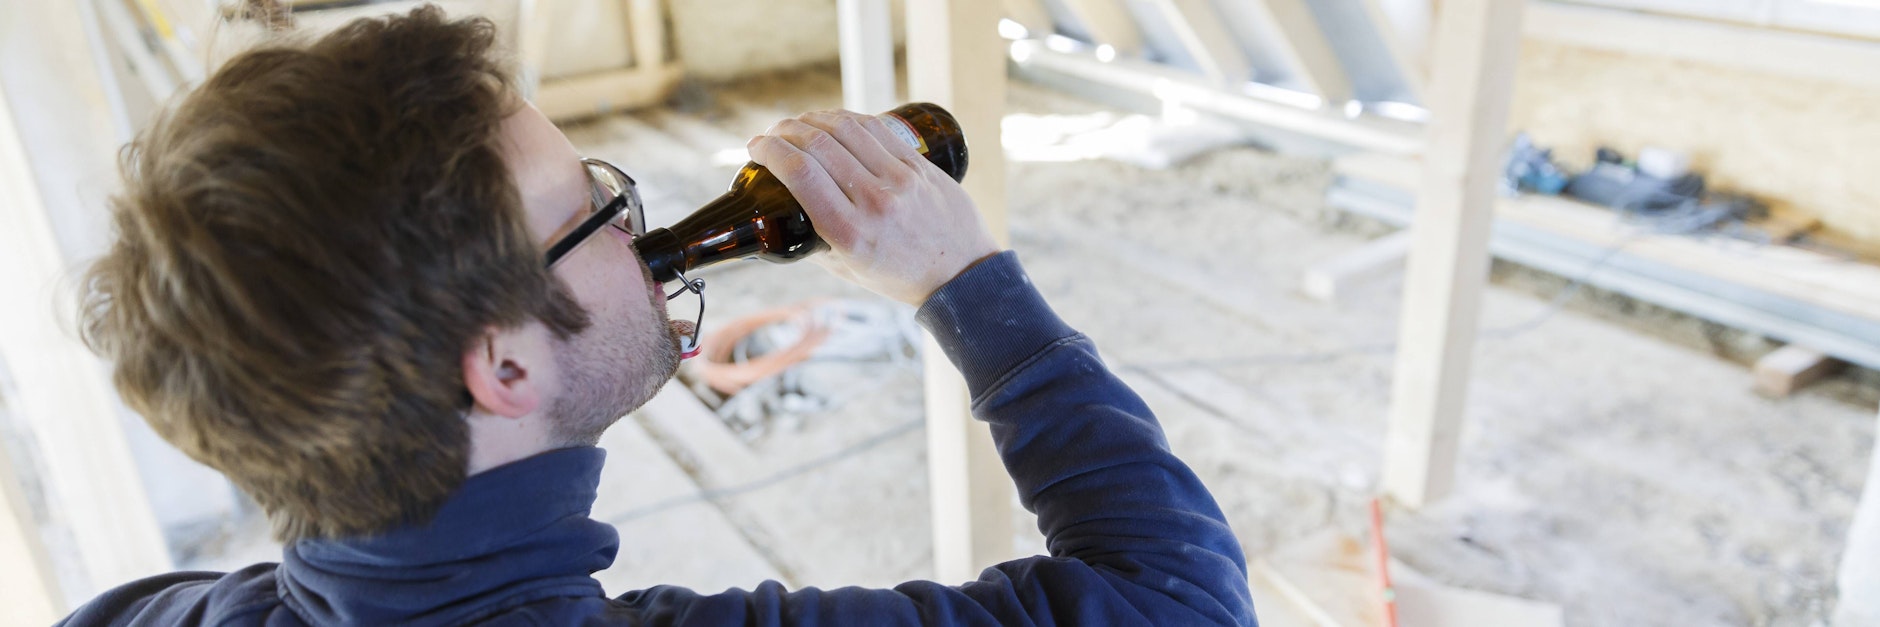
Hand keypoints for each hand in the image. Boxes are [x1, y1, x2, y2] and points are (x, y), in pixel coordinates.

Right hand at [747, 109, 999, 306]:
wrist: (961, 275)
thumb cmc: (901, 277)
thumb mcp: (848, 271)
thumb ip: (815, 243)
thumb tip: (784, 217)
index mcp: (850, 234)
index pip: (800, 173)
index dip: (769, 150)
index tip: (755, 147)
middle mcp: (874, 202)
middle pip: (817, 145)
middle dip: (784, 131)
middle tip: (771, 135)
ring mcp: (900, 179)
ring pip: (845, 129)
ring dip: (811, 119)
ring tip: (797, 125)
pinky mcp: (918, 166)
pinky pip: (875, 129)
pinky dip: (845, 119)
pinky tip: (830, 121)